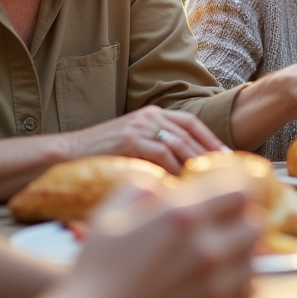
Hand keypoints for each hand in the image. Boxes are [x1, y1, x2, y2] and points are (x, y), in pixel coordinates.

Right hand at [63, 171, 260, 297]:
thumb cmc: (98, 271)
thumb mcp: (109, 214)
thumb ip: (140, 187)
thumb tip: (160, 182)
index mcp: (182, 216)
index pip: (241, 188)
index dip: (242, 183)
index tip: (235, 185)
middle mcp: (207, 247)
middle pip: (255, 222)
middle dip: (243, 217)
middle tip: (226, 218)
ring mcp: (215, 283)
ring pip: (255, 256)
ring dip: (242, 248)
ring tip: (220, 248)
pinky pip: (248, 289)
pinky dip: (240, 279)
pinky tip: (220, 277)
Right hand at [65, 106, 226, 173]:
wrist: (69, 153)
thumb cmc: (103, 155)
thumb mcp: (136, 144)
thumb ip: (159, 148)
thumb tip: (189, 169)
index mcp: (154, 114)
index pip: (191, 123)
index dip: (211, 139)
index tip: (228, 158)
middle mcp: (150, 116)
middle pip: (189, 134)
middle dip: (208, 154)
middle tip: (224, 174)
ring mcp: (140, 126)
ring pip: (179, 144)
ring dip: (194, 164)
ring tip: (208, 182)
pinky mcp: (130, 140)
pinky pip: (161, 154)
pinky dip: (174, 169)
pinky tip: (182, 184)